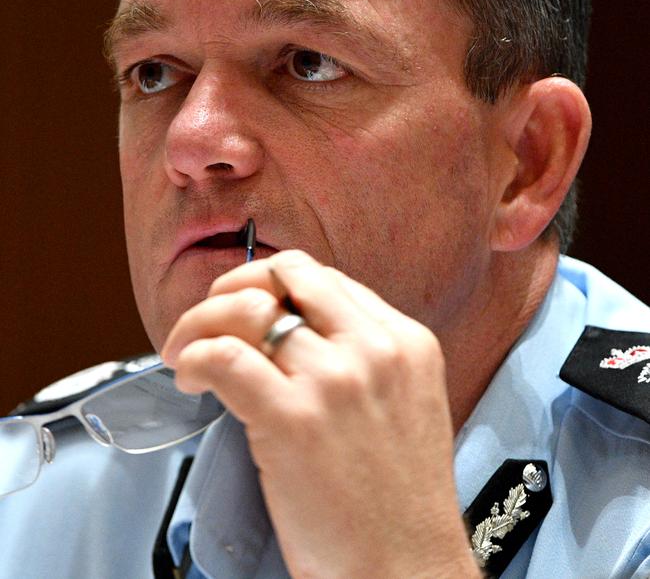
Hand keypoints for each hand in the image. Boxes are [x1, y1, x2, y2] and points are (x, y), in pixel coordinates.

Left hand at [162, 250, 479, 578]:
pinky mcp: (293, 419)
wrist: (406, 572)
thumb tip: (292, 333)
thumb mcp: (407, 404)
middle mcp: (374, 349)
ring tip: (187, 351)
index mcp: (407, 341)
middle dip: (238, 285)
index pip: (327, 278)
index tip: (252, 308)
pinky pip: (224, 356)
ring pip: (247, 310)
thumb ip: (365, 359)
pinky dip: (193, 356)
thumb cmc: (398, 506)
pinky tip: (189, 377)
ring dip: (201, 323)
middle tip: (212, 314)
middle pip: (289, 273)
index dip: (277, 285)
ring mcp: (334, 380)